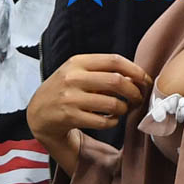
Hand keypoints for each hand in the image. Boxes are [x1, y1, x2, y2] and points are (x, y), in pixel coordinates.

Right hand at [27, 53, 151, 146]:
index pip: (114, 61)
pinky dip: (113, 122)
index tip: (145, 80)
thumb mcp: (78, 72)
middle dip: (134, 91)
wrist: (38, 112)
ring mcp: (71, 98)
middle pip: (116, 81)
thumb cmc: (64, 89)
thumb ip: (103, 71)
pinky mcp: (70, 117)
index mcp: (78, 62)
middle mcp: (73, 77)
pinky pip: (103, 121)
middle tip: (138, 98)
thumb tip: (136, 77)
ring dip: (124, 108)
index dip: (135, 70)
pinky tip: (110, 120)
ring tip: (123, 109)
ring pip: (112, 104)